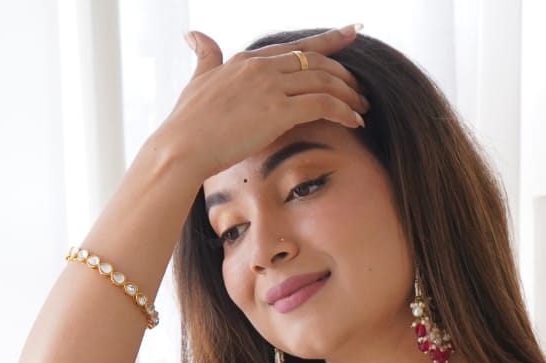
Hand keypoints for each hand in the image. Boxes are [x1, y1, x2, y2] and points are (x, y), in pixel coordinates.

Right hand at [169, 25, 369, 179]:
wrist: (182, 146)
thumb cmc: (187, 121)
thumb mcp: (198, 79)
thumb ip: (204, 55)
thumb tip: (193, 34)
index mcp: (248, 60)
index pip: (296, 47)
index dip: (328, 40)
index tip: (350, 33)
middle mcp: (262, 67)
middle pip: (316, 61)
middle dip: (344, 73)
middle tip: (362, 88)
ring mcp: (271, 87)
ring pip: (323, 80)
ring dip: (349, 94)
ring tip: (363, 107)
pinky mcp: (278, 111)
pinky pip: (322, 104)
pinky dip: (343, 111)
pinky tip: (355, 121)